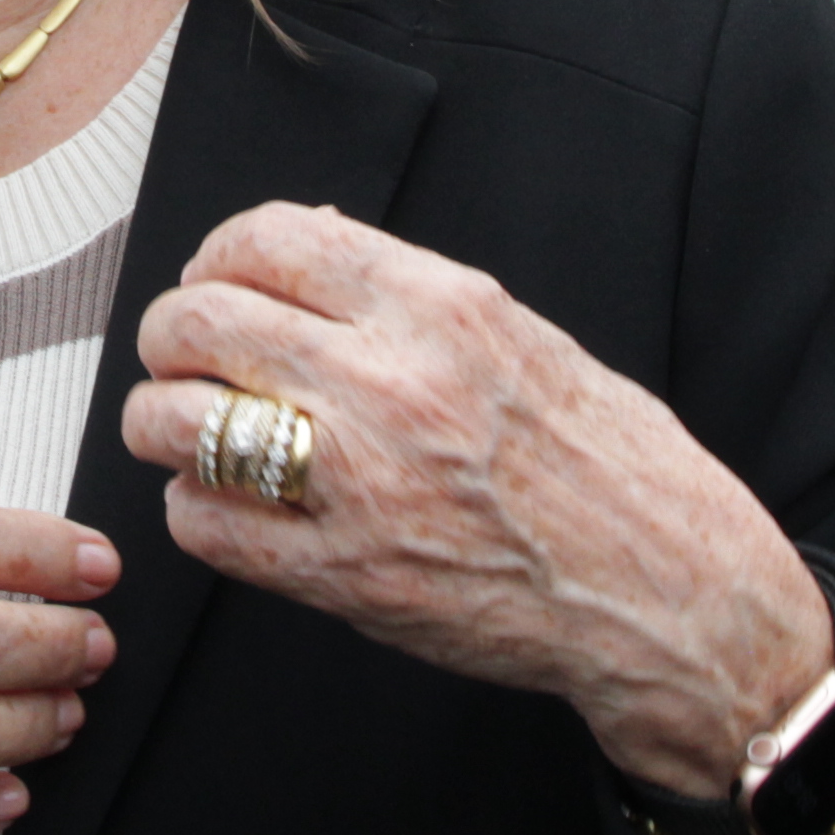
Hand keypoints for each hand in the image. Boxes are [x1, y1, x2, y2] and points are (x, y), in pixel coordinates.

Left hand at [123, 205, 828, 799]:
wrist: (672, 595)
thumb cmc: (614, 470)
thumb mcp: (526, 340)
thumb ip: (415, 298)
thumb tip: (315, 250)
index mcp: (443, 308)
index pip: (266, 238)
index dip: (216, 256)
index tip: (217, 281)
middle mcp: (392, 383)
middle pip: (199, 320)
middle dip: (172, 336)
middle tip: (185, 360)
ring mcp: (361, 482)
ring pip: (175, 420)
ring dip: (162, 423)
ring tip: (188, 435)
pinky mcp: (342, 575)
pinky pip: (204, 524)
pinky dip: (195, 511)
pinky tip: (229, 509)